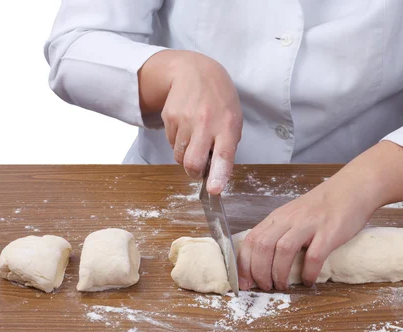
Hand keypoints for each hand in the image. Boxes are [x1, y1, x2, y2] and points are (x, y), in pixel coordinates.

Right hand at [138, 50, 242, 193]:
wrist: (196, 71)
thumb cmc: (220, 101)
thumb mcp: (233, 121)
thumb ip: (227, 147)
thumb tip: (217, 175)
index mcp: (227, 126)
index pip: (223, 155)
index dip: (218, 175)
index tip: (214, 189)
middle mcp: (206, 123)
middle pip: (192, 163)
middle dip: (194, 172)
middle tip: (199, 166)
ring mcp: (185, 120)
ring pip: (179, 156)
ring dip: (185, 155)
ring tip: (195, 137)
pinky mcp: (169, 116)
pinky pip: (171, 142)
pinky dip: (178, 141)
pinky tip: (186, 126)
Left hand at [237, 141, 402, 290]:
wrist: (353, 188)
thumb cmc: (324, 206)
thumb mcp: (294, 215)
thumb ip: (280, 231)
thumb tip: (264, 260)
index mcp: (278, 217)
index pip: (251, 240)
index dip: (244, 264)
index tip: (245, 283)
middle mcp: (289, 219)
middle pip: (262, 246)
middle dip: (259, 272)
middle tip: (266, 287)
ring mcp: (309, 225)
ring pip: (283, 250)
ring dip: (279, 273)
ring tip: (282, 286)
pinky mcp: (329, 232)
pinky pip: (314, 256)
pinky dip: (308, 272)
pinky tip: (309, 281)